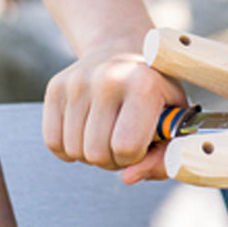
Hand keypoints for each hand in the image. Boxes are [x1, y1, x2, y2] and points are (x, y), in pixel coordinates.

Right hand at [41, 42, 187, 181]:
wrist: (122, 47)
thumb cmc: (155, 90)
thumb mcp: (174, 117)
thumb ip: (165, 154)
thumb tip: (128, 179)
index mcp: (144, 84)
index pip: (127, 147)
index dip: (135, 157)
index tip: (143, 143)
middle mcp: (108, 78)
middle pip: (97, 153)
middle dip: (113, 159)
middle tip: (124, 142)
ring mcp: (77, 81)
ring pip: (74, 151)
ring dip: (92, 154)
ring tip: (108, 134)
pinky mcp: (55, 87)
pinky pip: (53, 142)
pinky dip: (70, 148)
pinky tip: (87, 131)